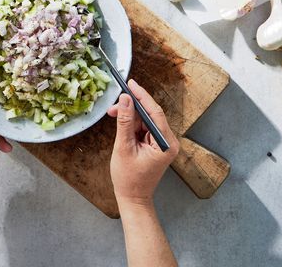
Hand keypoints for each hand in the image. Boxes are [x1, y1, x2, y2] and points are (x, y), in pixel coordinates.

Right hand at [108, 80, 178, 205]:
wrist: (132, 198)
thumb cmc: (129, 179)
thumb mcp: (124, 147)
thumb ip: (125, 122)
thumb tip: (125, 100)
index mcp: (166, 143)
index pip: (155, 112)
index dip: (142, 96)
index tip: (131, 84)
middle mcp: (168, 141)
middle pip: (150, 114)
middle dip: (132, 107)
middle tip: (115, 103)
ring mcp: (162, 143)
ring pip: (145, 120)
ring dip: (129, 116)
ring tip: (113, 114)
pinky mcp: (155, 144)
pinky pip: (143, 128)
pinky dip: (131, 124)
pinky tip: (120, 122)